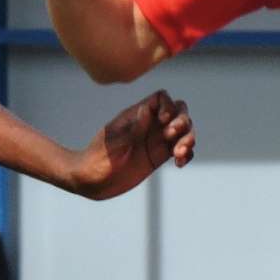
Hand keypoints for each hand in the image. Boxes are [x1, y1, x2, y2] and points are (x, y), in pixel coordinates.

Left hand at [69, 90, 194, 200]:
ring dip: (188, 139)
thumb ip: (134, 129)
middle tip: (172, 137)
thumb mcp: (115, 143)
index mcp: (137, 115)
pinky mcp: (159, 157)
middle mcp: (149, 125)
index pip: (162, 99)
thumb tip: (147, 109)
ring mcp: (156, 140)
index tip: (164, 122)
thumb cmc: (98, 159)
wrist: (91, 181)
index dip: (168, 106)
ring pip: (183, 131)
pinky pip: (181, 150)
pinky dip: (186, 154)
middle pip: (178, 112)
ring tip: (179, 155)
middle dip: (182, 122)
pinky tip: (179, 164)